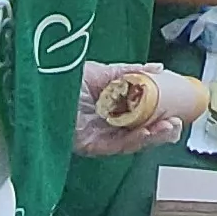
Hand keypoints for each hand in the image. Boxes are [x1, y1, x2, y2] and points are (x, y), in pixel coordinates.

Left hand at [71, 62, 199, 157]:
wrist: (39, 81)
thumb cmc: (63, 76)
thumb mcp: (102, 71)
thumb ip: (129, 72)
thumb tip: (159, 69)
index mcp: (110, 108)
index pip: (140, 117)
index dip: (159, 116)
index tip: (177, 112)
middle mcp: (105, 124)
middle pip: (138, 133)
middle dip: (161, 131)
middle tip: (176, 124)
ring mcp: (97, 136)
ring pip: (131, 142)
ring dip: (152, 137)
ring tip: (169, 128)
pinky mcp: (88, 145)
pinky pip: (115, 146)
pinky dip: (134, 141)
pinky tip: (147, 132)